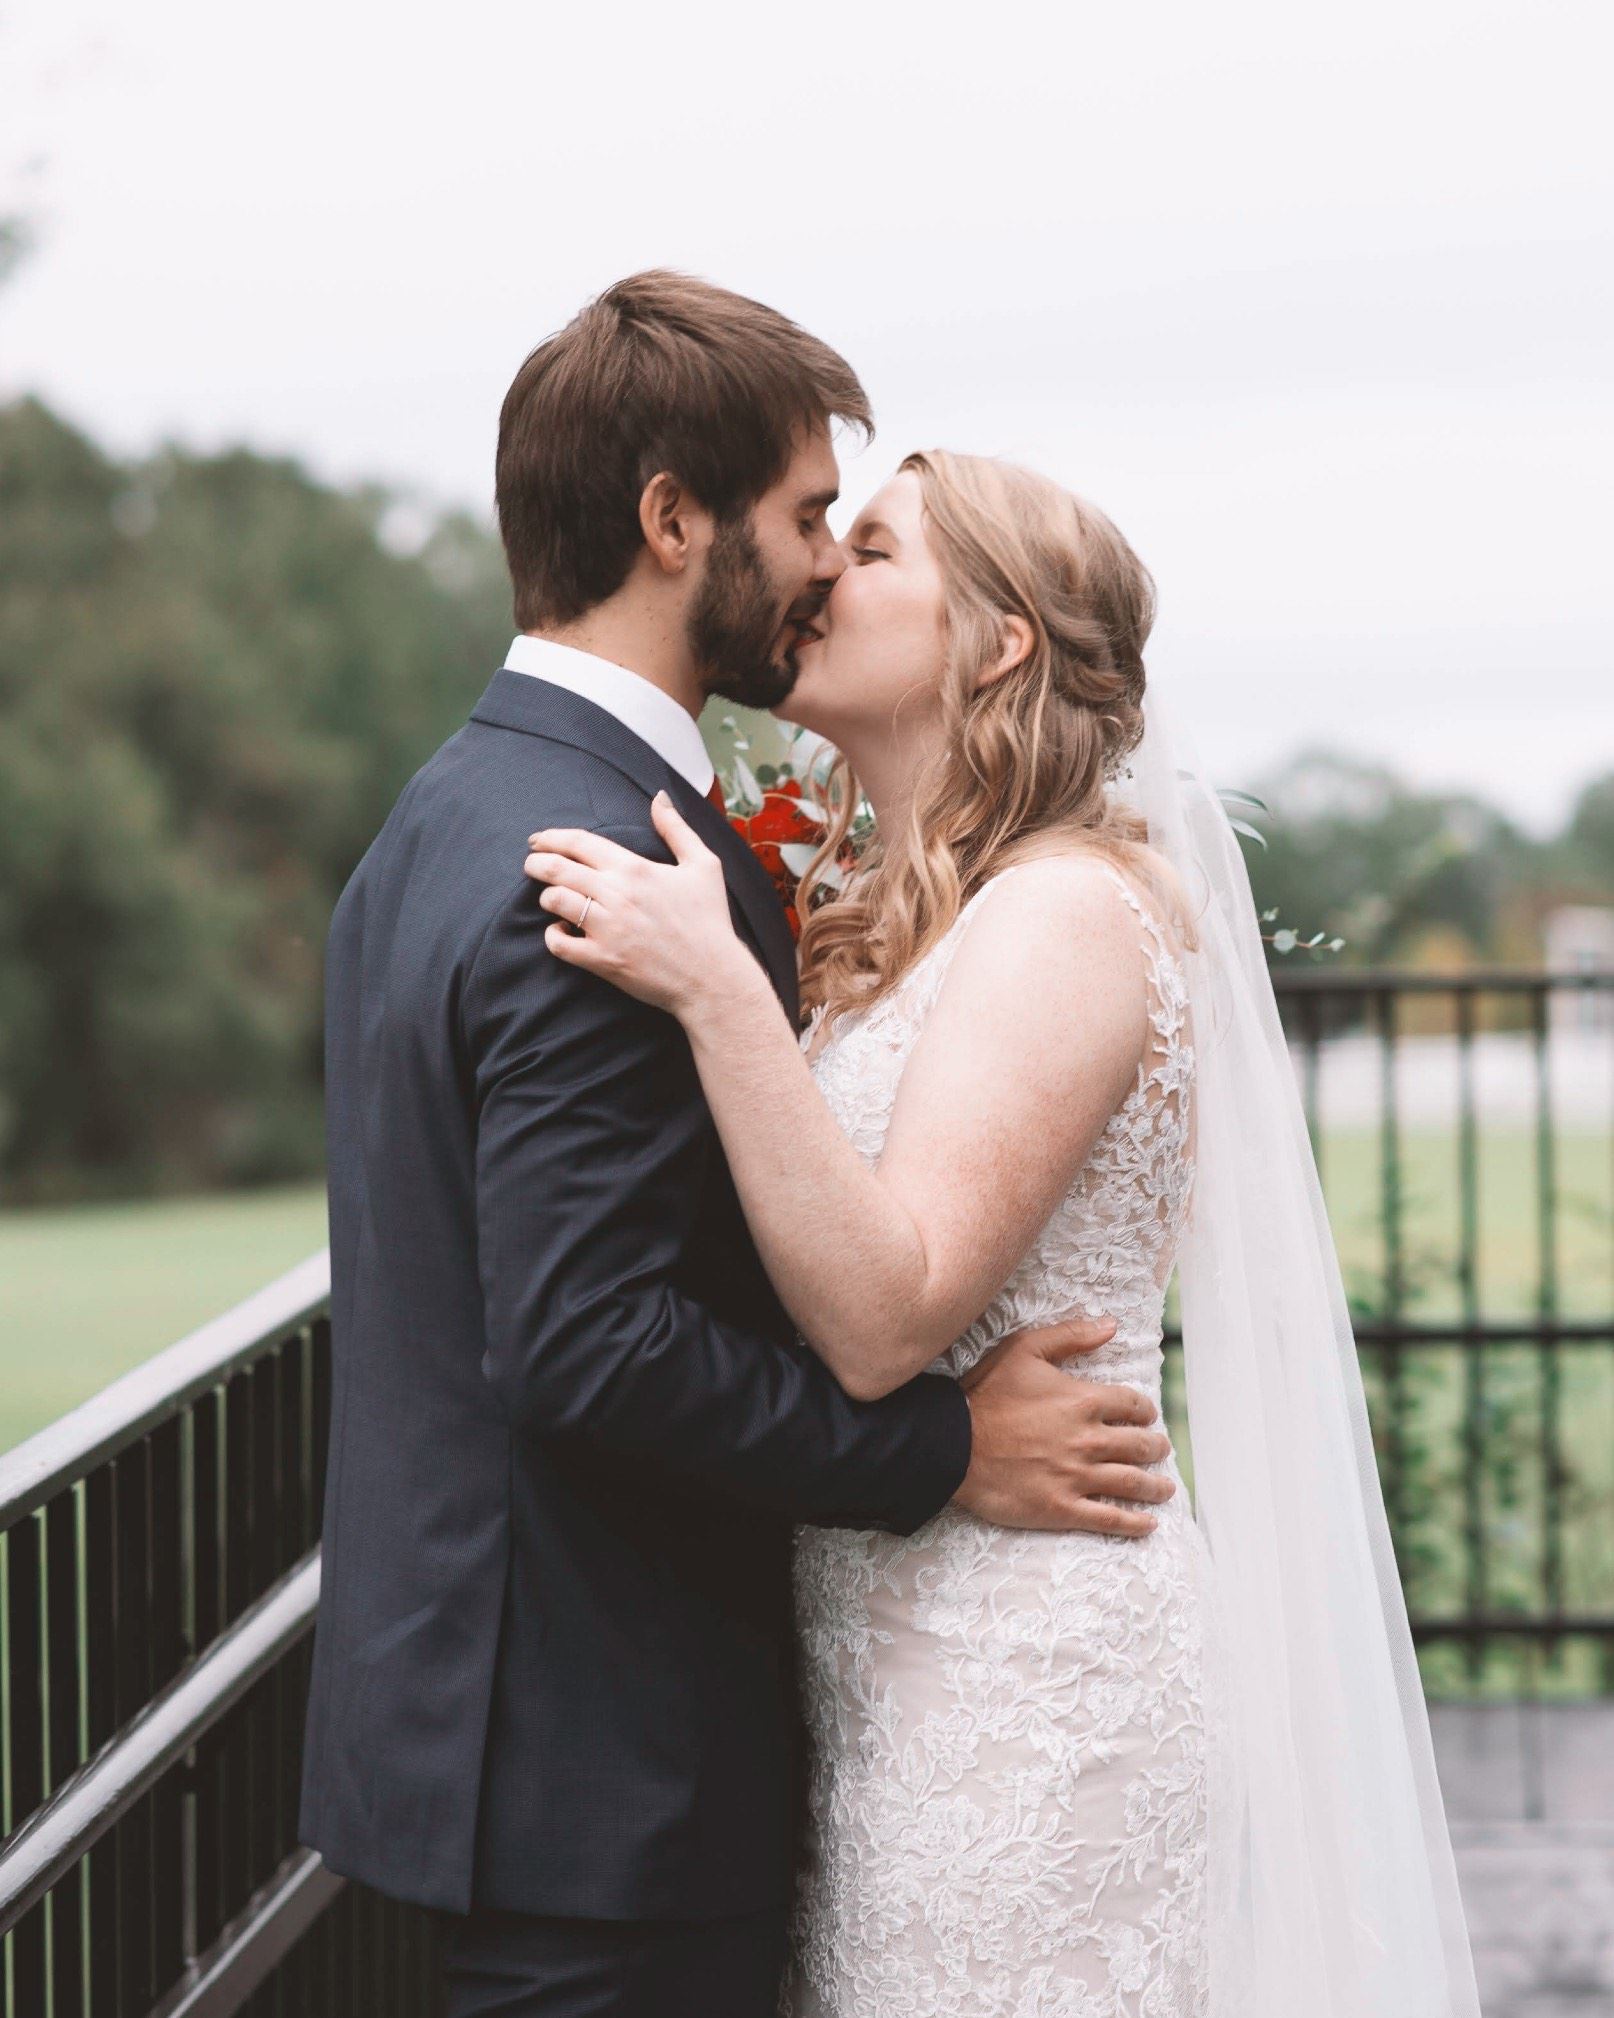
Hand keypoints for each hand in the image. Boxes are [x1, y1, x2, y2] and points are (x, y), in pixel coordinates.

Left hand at [523, 792, 750, 1015]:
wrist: (712, 976)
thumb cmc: (709, 920)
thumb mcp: (703, 865)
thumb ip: (677, 829)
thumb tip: (660, 798)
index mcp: (634, 868)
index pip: (580, 843)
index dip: (552, 837)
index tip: (538, 840)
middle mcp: (616, 894)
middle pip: (557, 869)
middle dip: (536, 863)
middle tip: (532, 864)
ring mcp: (607, 928)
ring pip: (554, 901)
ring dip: (547, 897)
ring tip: (551, 898)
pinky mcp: (603, 959)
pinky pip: (559, 944)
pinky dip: (553, 936)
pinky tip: (561, 932)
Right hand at [954, 1316, 1175, 1534]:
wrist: (952, 1444)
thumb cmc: (985, 1394)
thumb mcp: (1023, 1349)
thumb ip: (1070, 1336)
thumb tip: (1110, 1326)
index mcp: (1083, 1401)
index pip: (1132, 1405)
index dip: (1144, 1411)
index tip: (1146, 1417)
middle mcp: (1088, 1440)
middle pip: (1139, 1446)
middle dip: (1156, 1448)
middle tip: (1161, 1451)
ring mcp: (1077, 1477)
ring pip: (1131, 1483)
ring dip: (1155, 1487)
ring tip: (1165, 1489)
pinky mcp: (1062, 1507)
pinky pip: (1109, 1518)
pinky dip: (1134, 1523)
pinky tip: (1149, 1524)